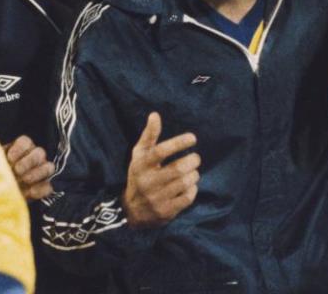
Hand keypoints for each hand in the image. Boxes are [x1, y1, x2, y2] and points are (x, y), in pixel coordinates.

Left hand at [4, 135, 54, 200]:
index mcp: (21, 149)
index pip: (25, 142)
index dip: (19, 149)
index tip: (9, 158)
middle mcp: (35, 157)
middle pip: (39, 153)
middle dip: (28, 161)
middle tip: (17, 170)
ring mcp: (42, 172)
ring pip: (49, 167)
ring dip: (37, 173)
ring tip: (25, 180)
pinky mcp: (45, 187)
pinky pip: (49, 186)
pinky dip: (41, 189)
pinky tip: (30, 192)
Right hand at [123, 112, 199, 227]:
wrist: (132, 210)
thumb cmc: (139, 175)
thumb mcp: (140, 155)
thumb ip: (149, 135)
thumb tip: (155, 114)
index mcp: (141, 165)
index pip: (160, 151)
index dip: (178, 143)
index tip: (193, 138)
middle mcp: (147, 182)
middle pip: (177, 169)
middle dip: (192, 160)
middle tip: (195, 158)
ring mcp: (156, 199)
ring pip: (184, 183)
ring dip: (194, 174)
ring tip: (193, 170)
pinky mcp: (166, 212)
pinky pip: (187, 198)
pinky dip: (193, 189)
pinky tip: (190, 185)